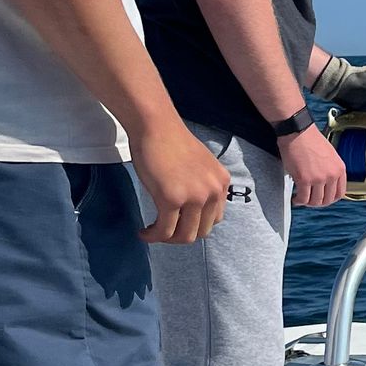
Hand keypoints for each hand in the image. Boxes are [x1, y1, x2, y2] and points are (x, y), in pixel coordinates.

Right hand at [131, 120, 230, 243]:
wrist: (155, 125)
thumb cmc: (171, 141)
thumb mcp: (201, 165)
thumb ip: (203, 186)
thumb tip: (193, 210)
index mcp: (221, 183)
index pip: (215, 219)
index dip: (195, 225)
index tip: (179, 223)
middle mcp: (213, 191)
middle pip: (202, 231)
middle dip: (181, 235)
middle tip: (163, 230)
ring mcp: (194, 196)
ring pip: (185, 236)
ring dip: (167, 239)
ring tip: (153, 233)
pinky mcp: (172, 199)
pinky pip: (164, 231)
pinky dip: (153, 236)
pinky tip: (144, 233)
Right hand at [280, 120, 347, 209]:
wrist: (297, 131)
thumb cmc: (310, 139)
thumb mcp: (329, 155)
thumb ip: (330, 169)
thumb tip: (325, 184)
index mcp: (340, 169)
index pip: (340, 193)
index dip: (330, 199)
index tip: (322, 199)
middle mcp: (332, 175)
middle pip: (327, 200)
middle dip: (317, 203)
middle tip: (309, 200)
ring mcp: (319, 178)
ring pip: (315, 201)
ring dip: (307, 203)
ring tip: (301, 199)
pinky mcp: (304, 179)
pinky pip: (303, 198)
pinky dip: (298, 201)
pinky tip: (295, 198)